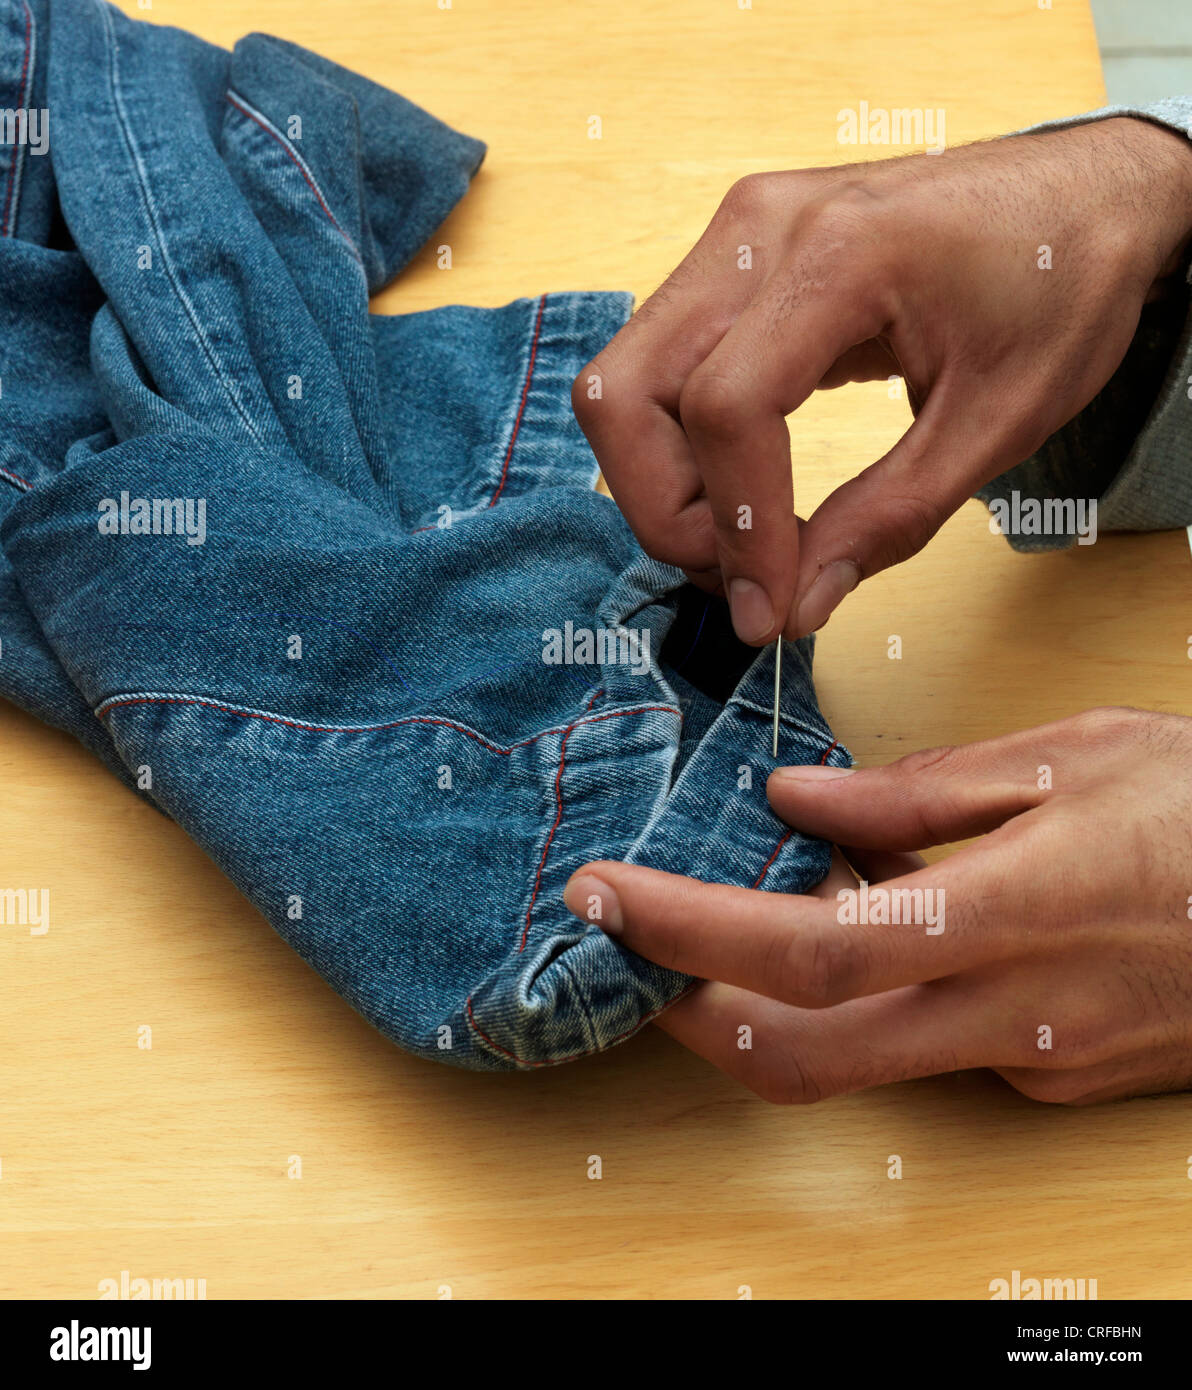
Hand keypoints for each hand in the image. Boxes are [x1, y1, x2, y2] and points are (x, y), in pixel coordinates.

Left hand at [563, 707, 1191, 1104]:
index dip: (688, 933)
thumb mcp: (1073, 756)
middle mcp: (1014, 1013)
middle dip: (690, 1012)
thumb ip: (921, 793)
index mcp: (1014, 911)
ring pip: (857, 1060)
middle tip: (631, 945)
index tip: (607, 897)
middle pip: (804, 1057)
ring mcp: (1035, 1062)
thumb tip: (796, 803)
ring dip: (770, 1000)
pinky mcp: (1053, 1079)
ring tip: (740, 907)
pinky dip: (868, 995)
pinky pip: (927, 1046)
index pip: (808, 947)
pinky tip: (876, 922)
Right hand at [572, 118, 1191, 642]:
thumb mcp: (1000, 422)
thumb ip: (889, 520)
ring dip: (663, 485)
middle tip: (744, 575)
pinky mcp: (732, 259)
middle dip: (666, 511)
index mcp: (843, 253)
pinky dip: (680, 449)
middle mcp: (760, 229)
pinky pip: (656, 367)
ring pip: (620, 385)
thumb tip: (793, 607)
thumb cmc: (1062, 283)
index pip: (724, 406)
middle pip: (624, 395)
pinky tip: (749, 490)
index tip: (771, 609)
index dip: (736, 529)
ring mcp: (735, 235)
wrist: (1086, 194)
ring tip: (749, 538)